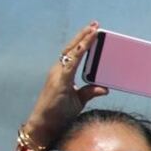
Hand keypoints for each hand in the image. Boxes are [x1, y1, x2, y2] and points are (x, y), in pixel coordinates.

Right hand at [23, 22, 107, 147]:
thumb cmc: (60, 113)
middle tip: (95, 25)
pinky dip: (80, 53)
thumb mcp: (79, 101)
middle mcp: (58, 70)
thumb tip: (105, 88)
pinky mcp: (60, 81)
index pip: (73, 54)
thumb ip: (90, 92)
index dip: (82, 42)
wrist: (46, 125)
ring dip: (82, 40)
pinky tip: (87, 46)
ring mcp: (57, 74)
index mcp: (62, 74)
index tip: (92, 31)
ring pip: (71, 53)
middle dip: (83, 36)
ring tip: (94, 30)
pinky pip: (72, 63)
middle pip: (71, 49)